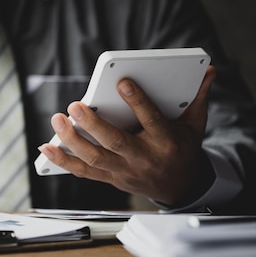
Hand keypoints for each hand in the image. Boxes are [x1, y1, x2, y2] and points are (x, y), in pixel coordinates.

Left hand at [38, 66, 216, 205]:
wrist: (180, 186)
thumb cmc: (182, 147)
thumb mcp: (195, 124)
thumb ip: (198, 97)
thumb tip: (209, 70)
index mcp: (166, 143)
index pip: (151, 121)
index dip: (138, 102)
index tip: (122, 82)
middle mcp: (143, 159)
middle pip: (115, 143)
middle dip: (93, 125)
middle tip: (75, 105)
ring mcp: (124, 172)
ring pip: (95, 159)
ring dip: (72, 141)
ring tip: (57, 120)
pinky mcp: (110, 179)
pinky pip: (83, 172)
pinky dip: (63, 161)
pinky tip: (46, 147)